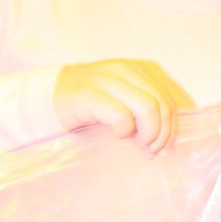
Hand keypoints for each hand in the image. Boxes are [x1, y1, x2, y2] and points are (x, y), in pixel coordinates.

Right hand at [54, 60, 187, 153]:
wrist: (49, 97)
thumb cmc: (91, 106)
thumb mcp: (122, 103)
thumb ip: (144, 115)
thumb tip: (164, 145)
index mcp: (138, 71)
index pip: (168, 100)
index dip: (171, 128)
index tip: (164, 148)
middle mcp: (126, 70)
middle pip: (161, 105)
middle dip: (162, 134)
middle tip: (151, 151)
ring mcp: (107, 79)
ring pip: (148, 107)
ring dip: (148, 134)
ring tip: (140, 147)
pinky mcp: (89, 94)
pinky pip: (121, 115)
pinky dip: (124, 131)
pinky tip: (117, 135)